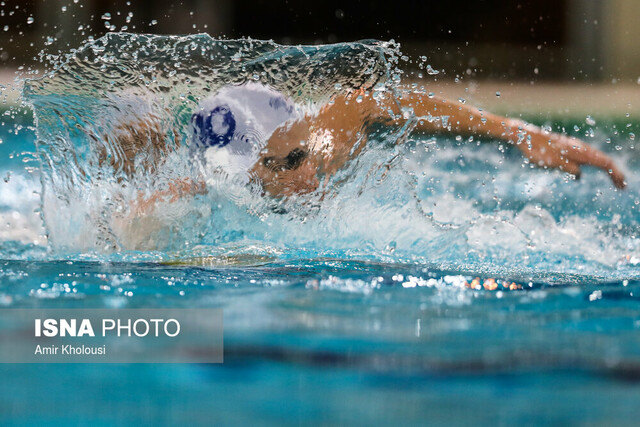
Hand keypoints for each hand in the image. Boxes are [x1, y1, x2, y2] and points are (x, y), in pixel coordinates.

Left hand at [510, 121, 625, 188]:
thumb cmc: (537, 150)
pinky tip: (593, 169)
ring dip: (607, 169)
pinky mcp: (568, 147)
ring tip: (614, 180)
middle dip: (615, 173)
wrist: (526, 136)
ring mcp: (575, 147)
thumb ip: (568, 168)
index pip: (604, 163)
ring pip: (597, 157)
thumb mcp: (552, 163)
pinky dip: (596, 165)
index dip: (615, 174)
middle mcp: (580, 147)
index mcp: (579, 151)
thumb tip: (579, 175)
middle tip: (622, 186)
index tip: (621, 186)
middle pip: (604, 160)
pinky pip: (588, 156)